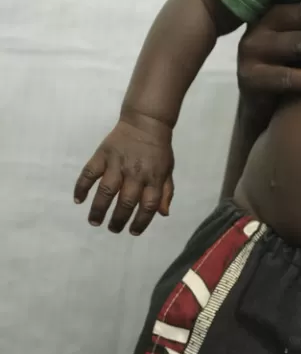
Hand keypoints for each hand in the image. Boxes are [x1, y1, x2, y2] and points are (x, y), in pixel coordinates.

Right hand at [74, 114, 174, 234]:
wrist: (146, 121)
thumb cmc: (159, 149)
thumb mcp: (168, 169)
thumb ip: (166, 191)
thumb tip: (163, 214)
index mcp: (154, 177)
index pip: (149, 205)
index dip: (141, 221)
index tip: (133, 232)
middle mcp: (136, 173)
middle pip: (126, 202)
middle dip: (118, 220)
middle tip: (112, 229)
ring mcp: (118, 164)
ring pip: (106, 191)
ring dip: (99, 209)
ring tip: (95, 221)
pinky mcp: (103, 155)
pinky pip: (89, 173)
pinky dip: (81, 187)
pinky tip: (79, 200)